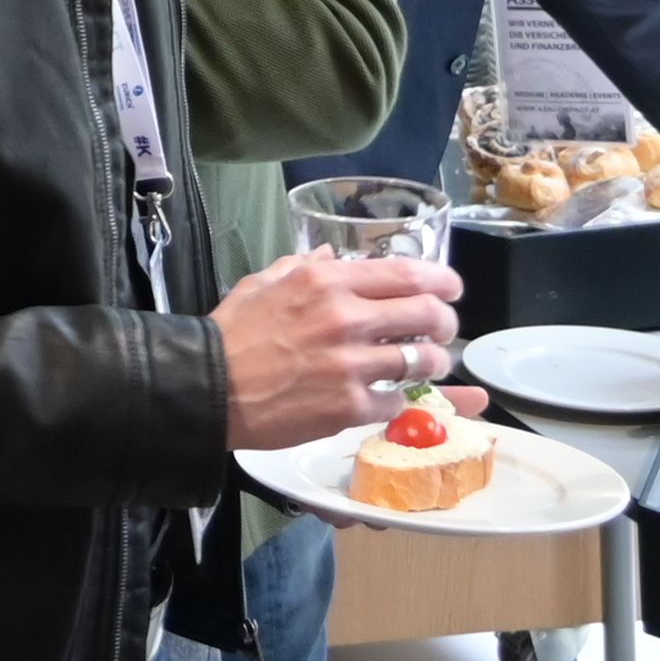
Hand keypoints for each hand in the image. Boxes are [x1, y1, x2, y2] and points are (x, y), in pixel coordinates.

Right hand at [212, 247, 470, 443]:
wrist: (208, 388)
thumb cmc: (231, 334)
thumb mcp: (262, 284)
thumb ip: (300, 264)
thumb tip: (329, 253)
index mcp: (326, 281)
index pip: (406, 273)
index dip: (441, 280)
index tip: (451, 287)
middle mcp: (346, 318)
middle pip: (428, 314)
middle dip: (445, 323)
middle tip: (442, 329)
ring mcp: (351, 365)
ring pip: (423, 361)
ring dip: (431, 364)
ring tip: (426, 366)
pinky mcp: (349, 407)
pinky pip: (398, 402)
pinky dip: (400, 401)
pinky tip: (391, 398)